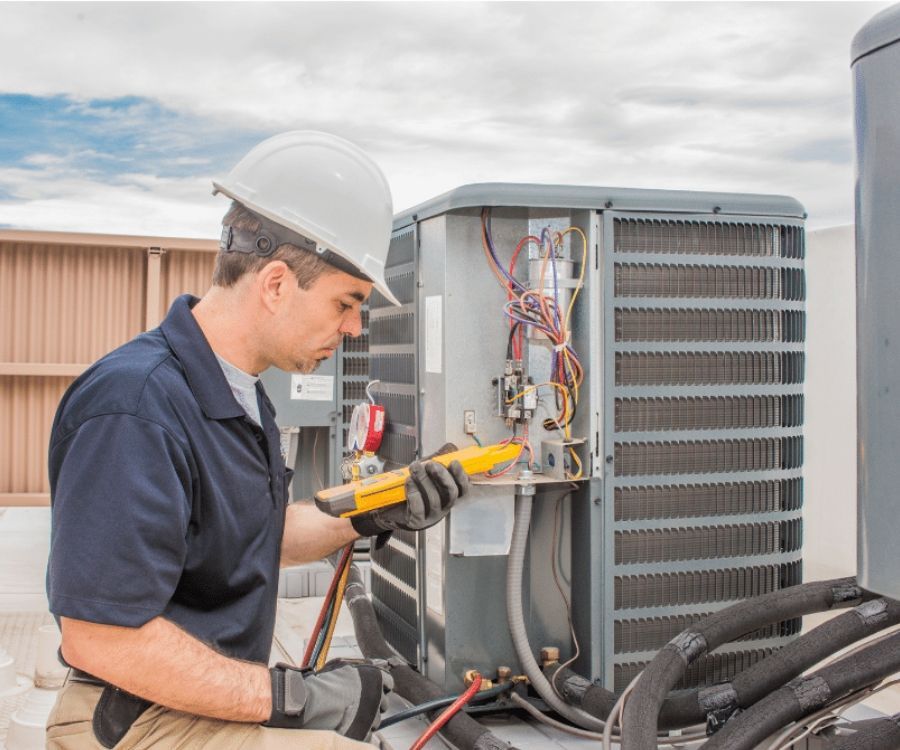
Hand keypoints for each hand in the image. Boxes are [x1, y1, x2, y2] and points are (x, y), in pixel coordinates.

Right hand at [266, 659, 392, 739]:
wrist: (308, 705)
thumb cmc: (323, 684)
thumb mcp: (345, 666)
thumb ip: (365, 665)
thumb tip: (380, 664)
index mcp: (376, 678)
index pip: (389, 682)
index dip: (378, 685)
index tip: (370, 688)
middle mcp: (378, 698)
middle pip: (383, 702)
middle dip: (373, 702)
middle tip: (356, 701)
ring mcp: (372, 718)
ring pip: (376, 719)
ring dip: (367, 717)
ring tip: (348, 713)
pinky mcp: (365, 735)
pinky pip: (369, 734)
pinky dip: (361, 731)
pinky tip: (348, 724)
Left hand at [351, 459, 468, 535]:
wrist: (388, 508)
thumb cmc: (410, 490)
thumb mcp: (425, 474)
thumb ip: (437, 462)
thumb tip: (449, 448)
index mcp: (447, 496)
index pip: (463, 488)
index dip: (461, 476)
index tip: (454, 462)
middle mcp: (443, 507)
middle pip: (451, 494)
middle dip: (442, 476)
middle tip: (431, 464)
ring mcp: (431, 516)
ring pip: (434, 500)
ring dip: (424, 481)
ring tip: (414, 468)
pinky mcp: (416, 521)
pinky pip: (419, 509)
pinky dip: (414, 494)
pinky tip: (409, 483)